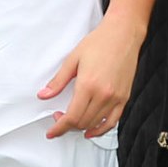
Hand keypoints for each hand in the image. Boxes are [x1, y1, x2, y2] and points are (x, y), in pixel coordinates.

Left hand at [38, 20, 143, 139]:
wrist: (123, 34)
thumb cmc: (99, 42)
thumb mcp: (72, 59)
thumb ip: (58, 81)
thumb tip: (43, 95)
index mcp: (88, 85)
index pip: (71, 117)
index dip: (59, 128)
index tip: (52, 132)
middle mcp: (103, 94)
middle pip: (82, 123)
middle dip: (67, 126)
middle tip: (59, 117)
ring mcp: (116, 98)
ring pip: (95, 124)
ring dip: (81, 127)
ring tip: (72, 120)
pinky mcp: (124, 97)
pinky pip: (112, 121)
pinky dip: (100, 129)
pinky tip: (91, 130)